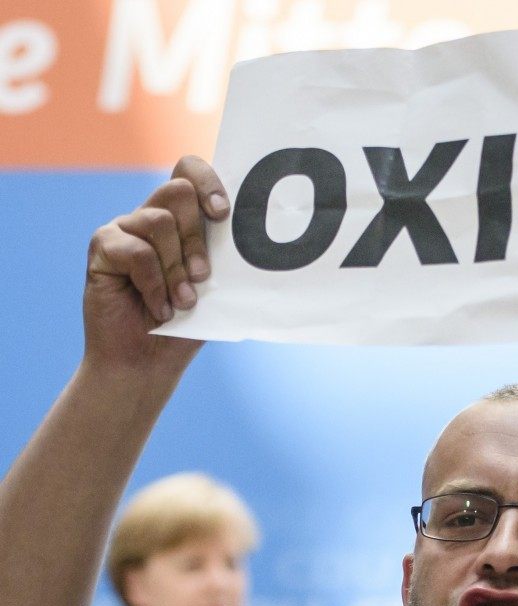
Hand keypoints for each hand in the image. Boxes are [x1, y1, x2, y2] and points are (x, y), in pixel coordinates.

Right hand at [83, 156, 229, 375]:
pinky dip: (154, 285)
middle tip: (202, 277)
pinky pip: (136, 251)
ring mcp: (124, 230)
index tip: (222, 214)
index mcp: (179, 221)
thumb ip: (225, 259)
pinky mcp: (103, 247)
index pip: (189, 171)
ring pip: (159, 222)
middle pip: (177, 192)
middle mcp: (150, 217)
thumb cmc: (183, 329)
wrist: (146, 364)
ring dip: (176, 269)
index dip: (207, 182)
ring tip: (182, 302)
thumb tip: (256, 239)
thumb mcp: (214, 291)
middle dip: (196, 239)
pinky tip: (159, 309)